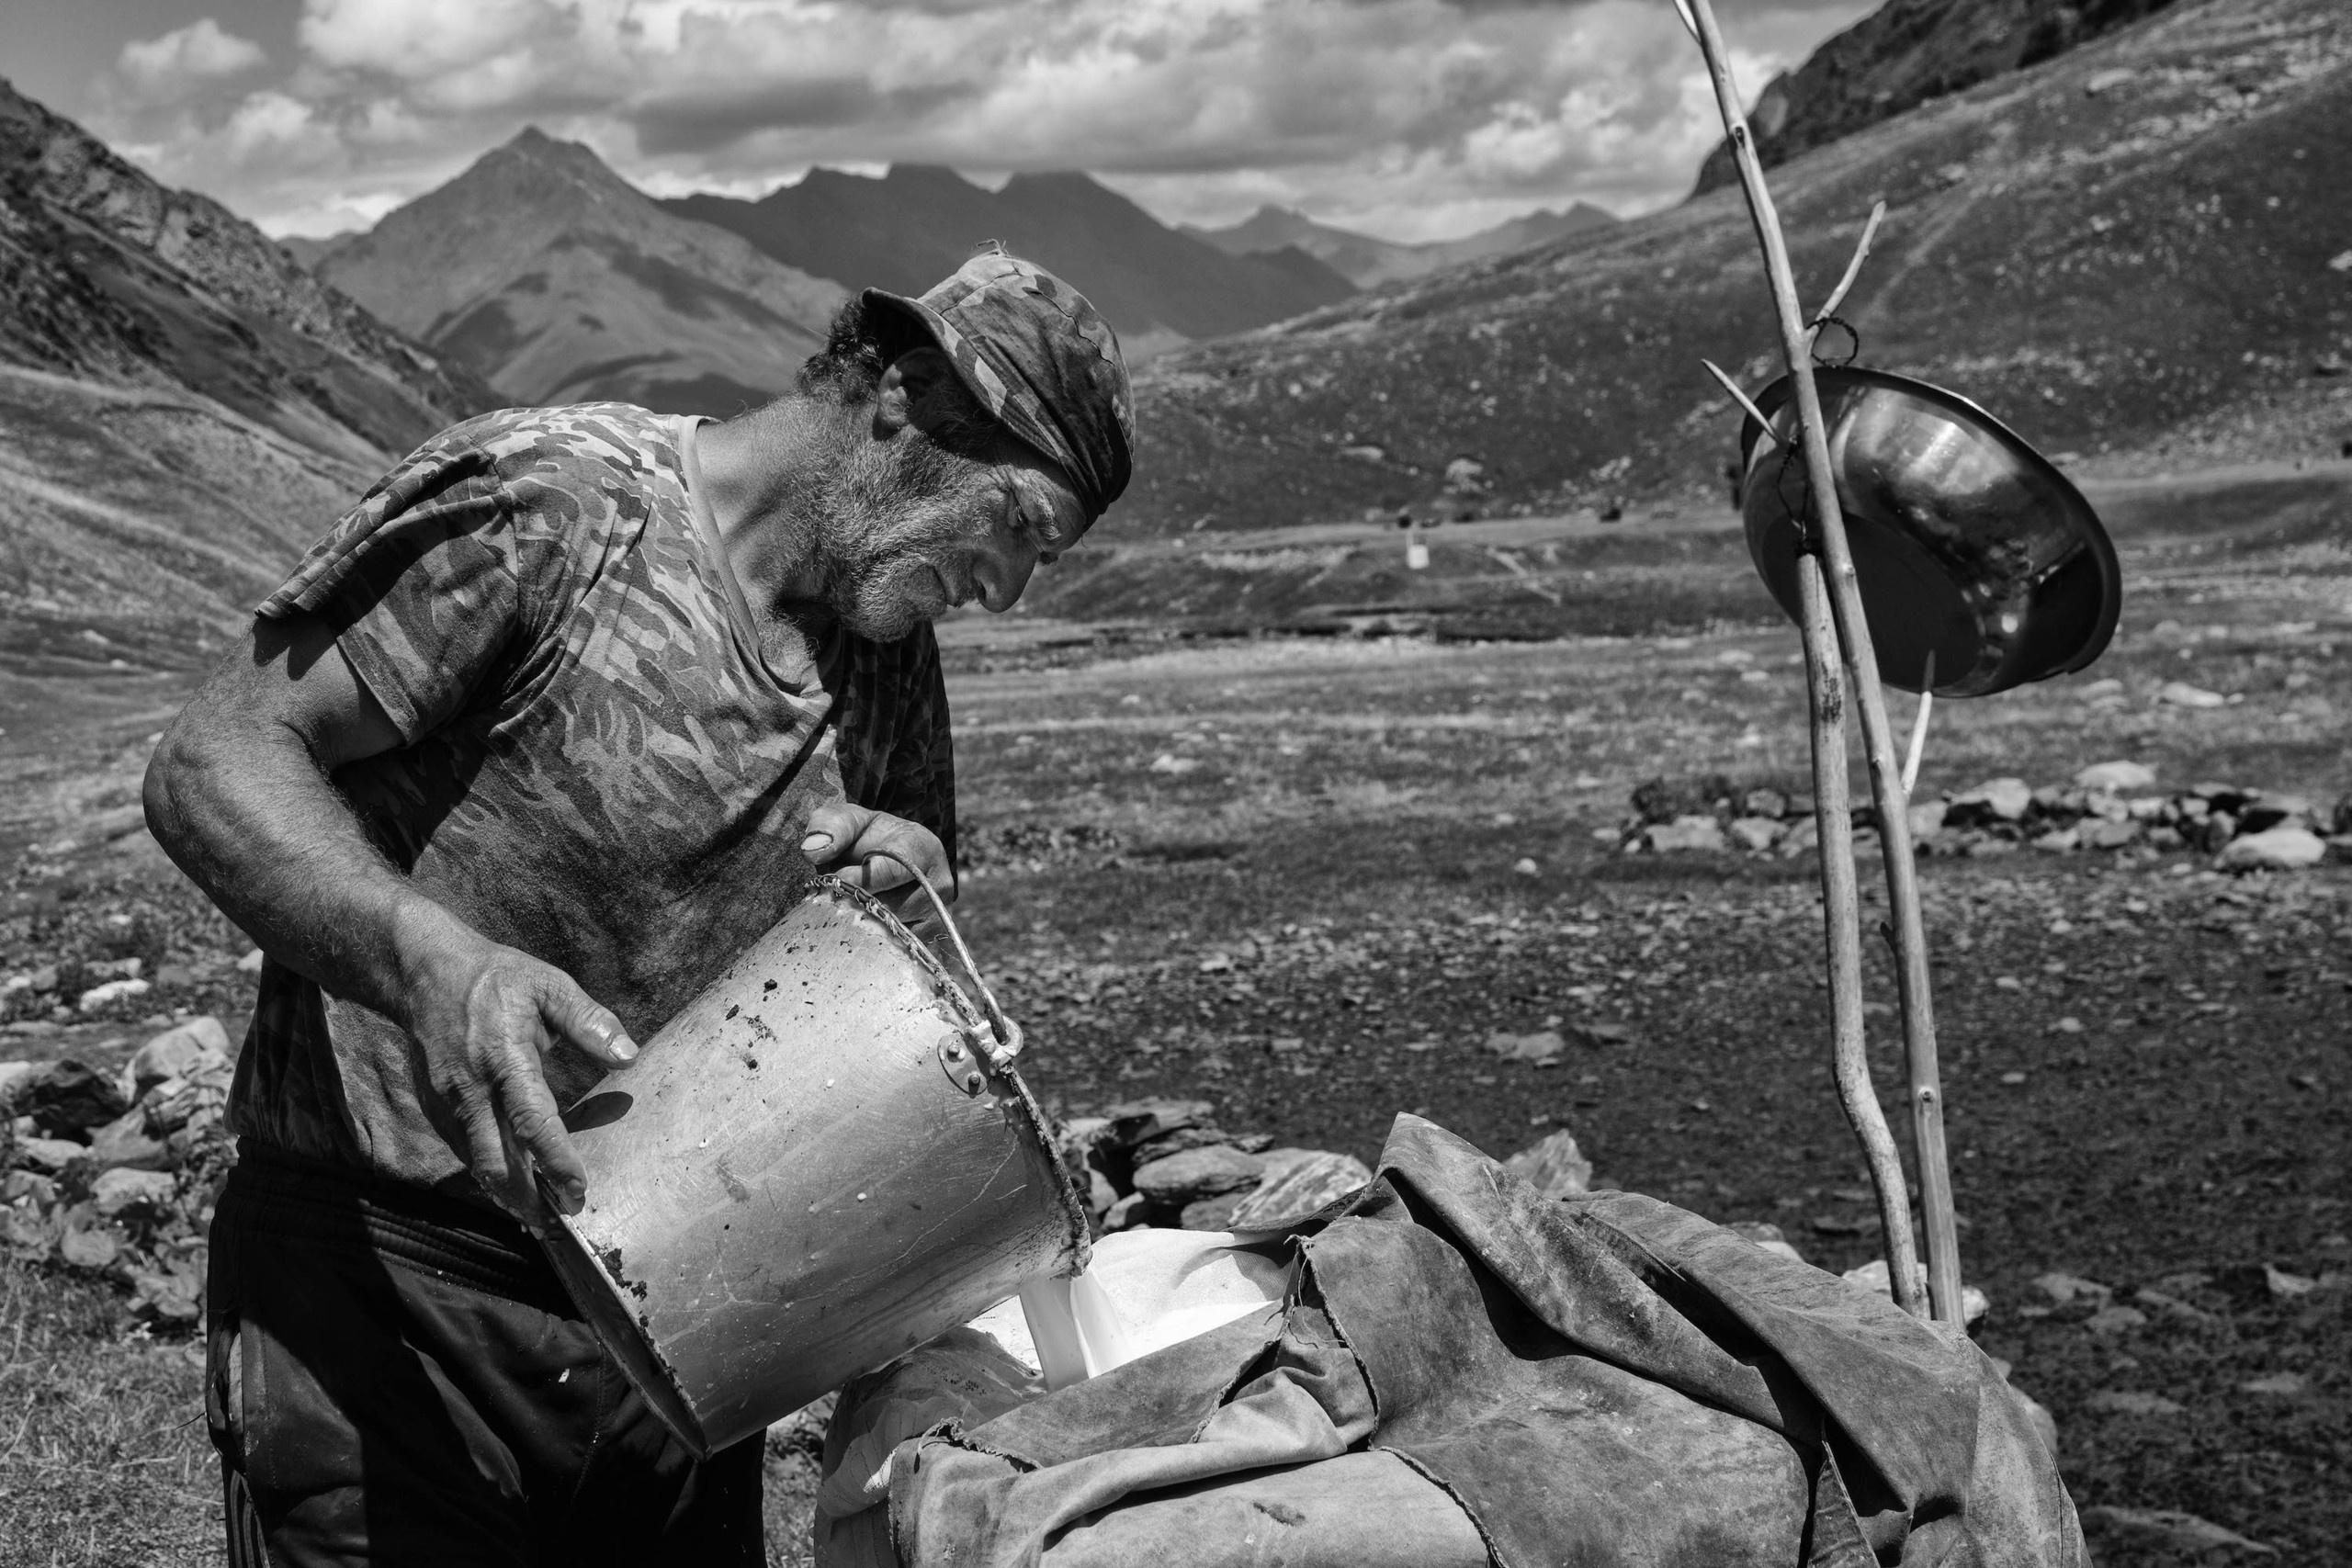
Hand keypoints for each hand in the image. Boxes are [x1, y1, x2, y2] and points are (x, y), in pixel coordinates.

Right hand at [397, 918, 637, 1221]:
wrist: (424, 973)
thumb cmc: (496, 978)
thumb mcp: (549, 986)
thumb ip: (589, 1021)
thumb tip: (628, 1055)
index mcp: (505, 1059)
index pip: (533, 1123)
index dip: (556, 1161)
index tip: (578, 1190)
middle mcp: (472, 1089)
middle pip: (496, 1162)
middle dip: (527, 1199)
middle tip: (560, 1220)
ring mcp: (448, 1101)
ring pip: (475, 1164)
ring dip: (506, 1195)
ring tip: (539, 1217)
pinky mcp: (435, 1107)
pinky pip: (462, 1151)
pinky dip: (487, 1174)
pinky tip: (511, 1186)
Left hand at [802, 801, 955, 941]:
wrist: (888, 861)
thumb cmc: (864, 839)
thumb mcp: (846, 820)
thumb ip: (829, 827)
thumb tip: (813, 851)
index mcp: (922, 847)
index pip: (890, 871)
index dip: (855, 880)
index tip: (833, 881)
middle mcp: (939, 884)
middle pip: (889, 907)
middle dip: (854, 905)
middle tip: (833, 901)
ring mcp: (938, 917)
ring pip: (891, 933)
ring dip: (861, 926)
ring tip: (846, 912)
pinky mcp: (930, 943)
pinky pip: (896, 953)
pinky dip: (872, 945)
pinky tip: (859, 931)